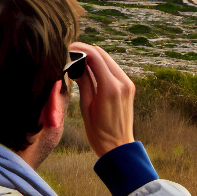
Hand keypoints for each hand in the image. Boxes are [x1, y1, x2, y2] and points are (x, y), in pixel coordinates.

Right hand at [69, 42, 134, 156]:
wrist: (118, 147)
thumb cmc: (98, 132)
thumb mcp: (86, 106)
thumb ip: (83, 81)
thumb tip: (75, 63)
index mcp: (110, 87)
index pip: (95, 56)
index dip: (80, 49)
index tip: (67, 48)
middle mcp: (122, 82)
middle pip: (103, 54)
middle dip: (86, 50)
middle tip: (70, 53)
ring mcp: (128, 84)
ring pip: (109, 60)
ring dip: (93, 57)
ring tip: (76, 61)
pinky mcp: (129, 87)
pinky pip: (113, 69)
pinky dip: (101, 66)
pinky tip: (88, 70)